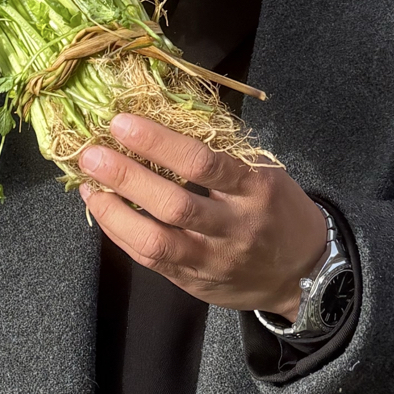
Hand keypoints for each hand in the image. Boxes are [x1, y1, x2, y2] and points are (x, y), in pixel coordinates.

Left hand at [79, 114, 329, 320]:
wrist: (305, 272)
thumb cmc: (277, 207)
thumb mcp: (265, 171)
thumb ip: (221, 150)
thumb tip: (163, 112)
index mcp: (255, 187)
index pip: (203, 163)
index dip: (159, 143)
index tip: (122, 123)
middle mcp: (235, 227)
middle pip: (175, 205)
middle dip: (128, 177)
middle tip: (91, 153)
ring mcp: (214, 259)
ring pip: (158, 241)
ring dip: (115, 211)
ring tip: (88, 185)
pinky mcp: (195, 282)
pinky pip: (152, 260)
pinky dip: (122, 234)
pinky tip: (103, 210)